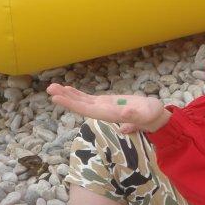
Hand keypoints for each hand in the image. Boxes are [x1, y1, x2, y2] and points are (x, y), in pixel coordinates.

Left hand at [46, 83, 170, 133]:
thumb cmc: (152, 115)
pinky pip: (88, 98)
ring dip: (68, 94)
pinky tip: (68, 89)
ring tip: (53, 87)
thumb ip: (136, 117)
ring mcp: (103, 107)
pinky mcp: (106, 103)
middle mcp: (103, 112)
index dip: (72, 104)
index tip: (57, 98)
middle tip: (50, 88)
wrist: (154, 118)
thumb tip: (125, 115)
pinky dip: (77, 94)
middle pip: (80, 106)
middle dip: (65, 98)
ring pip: (82, 101)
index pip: (87, 110)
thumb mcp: (147, 114)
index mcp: (110, 115)